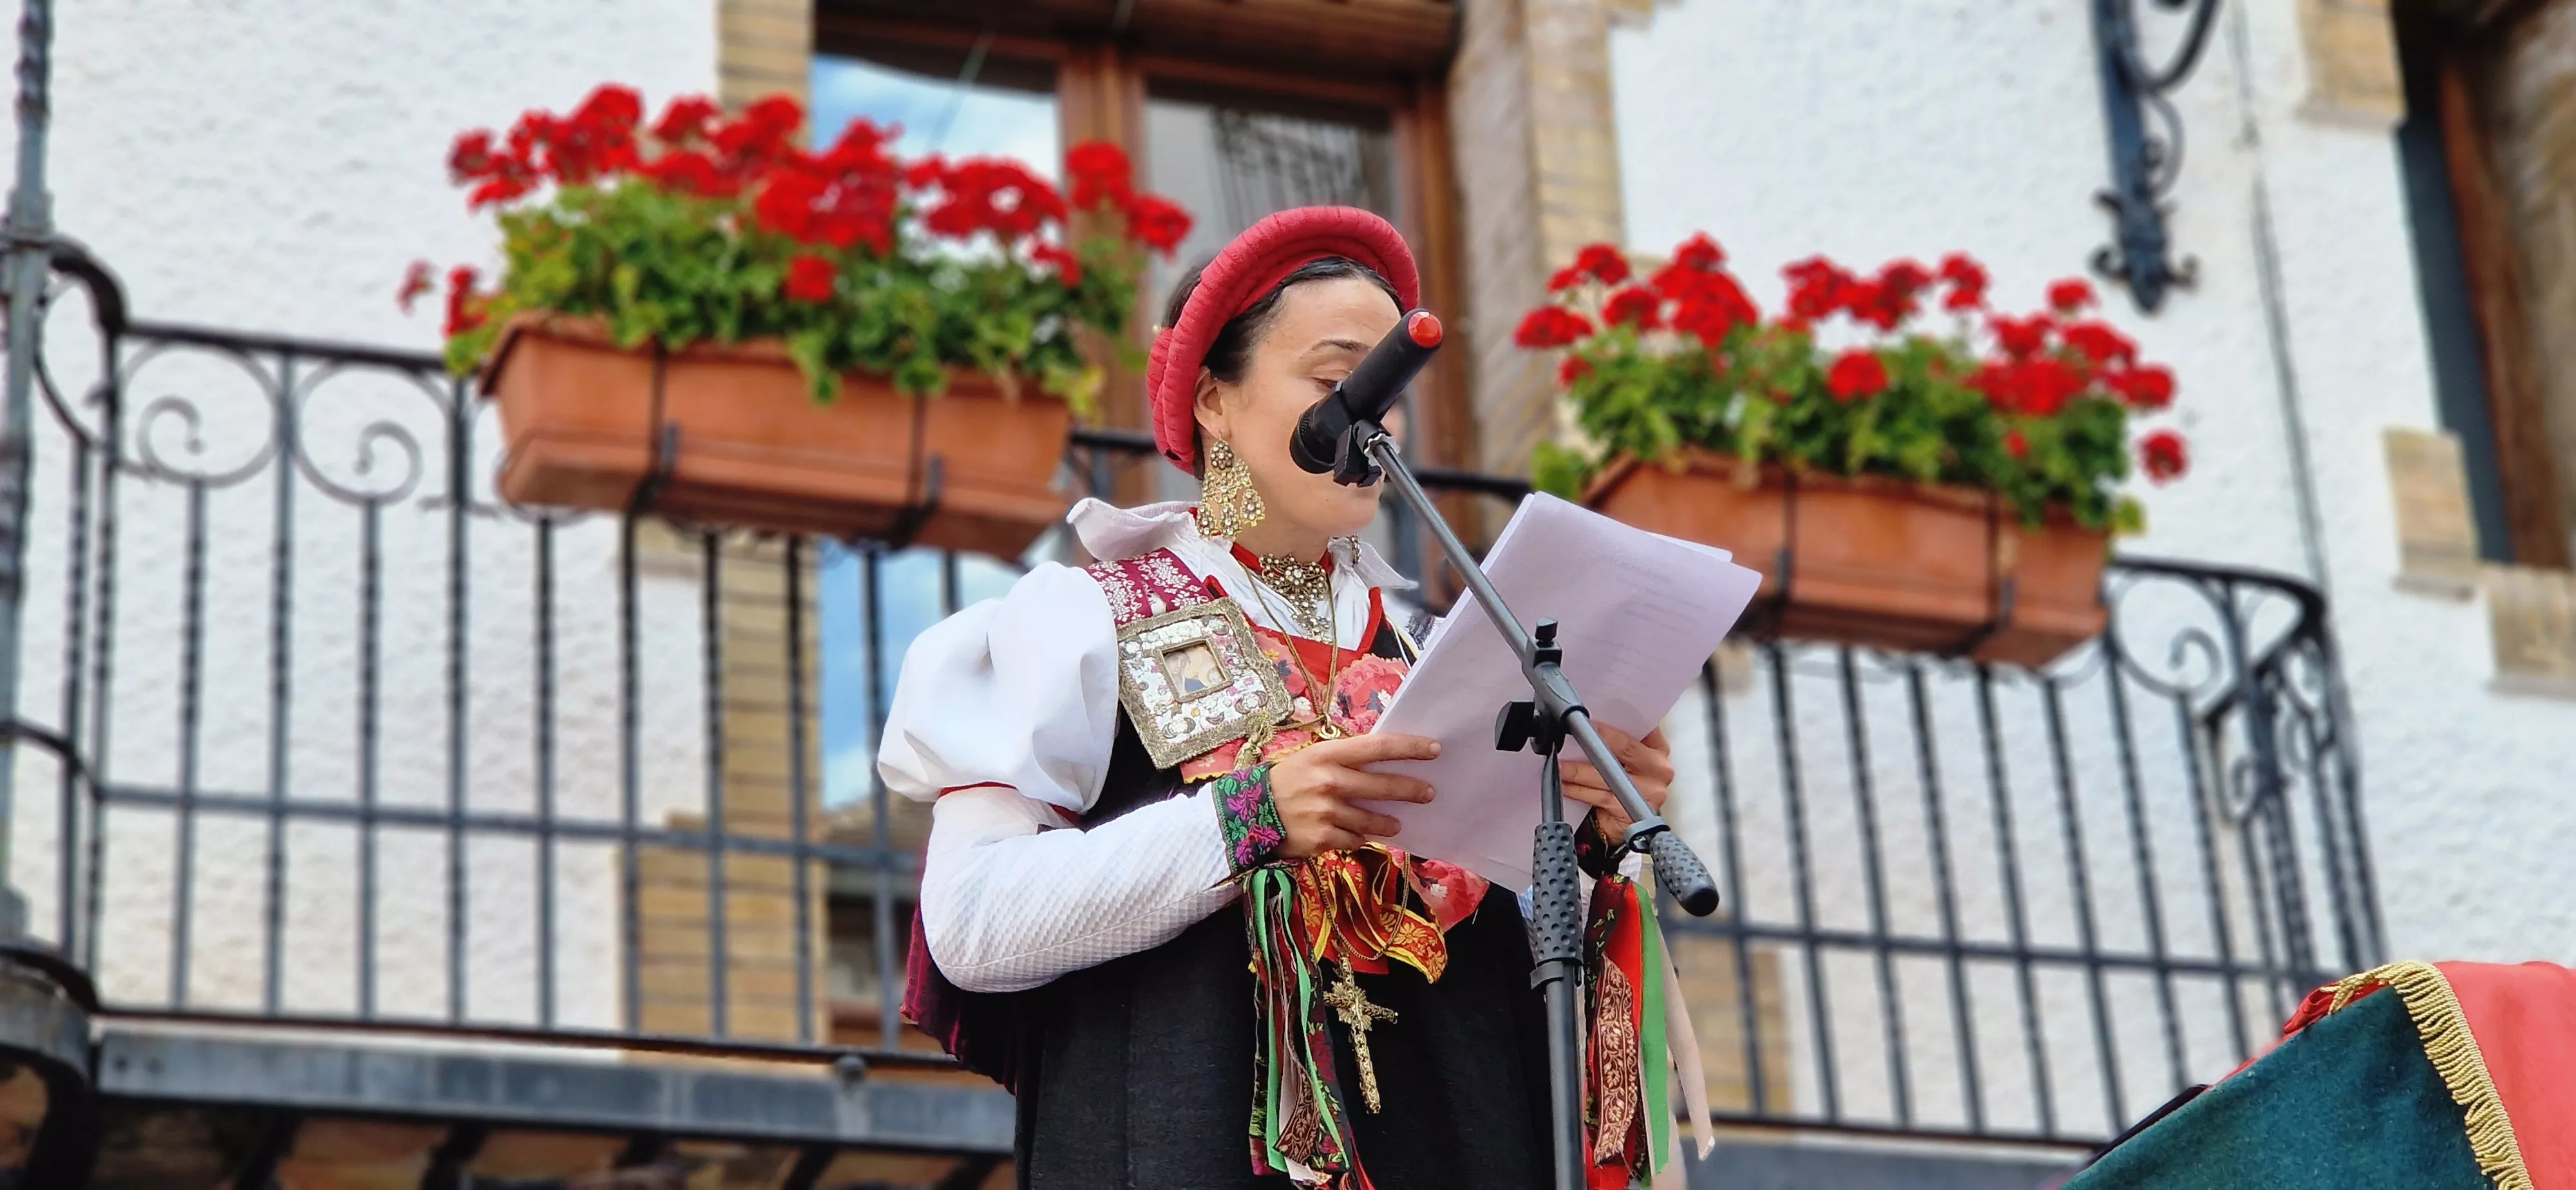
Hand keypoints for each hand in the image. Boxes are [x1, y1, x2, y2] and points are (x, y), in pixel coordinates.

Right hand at [1268, 733, 1439, 858]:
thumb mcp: (1311, 759)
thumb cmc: (1286, 782)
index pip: (1377, 747)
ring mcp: (1326, 812)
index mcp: (1327, 754)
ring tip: (1395, 823)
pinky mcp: (1322, 838)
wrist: (1248, 813)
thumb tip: (1384, 763)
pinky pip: (1354, 839)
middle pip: (1382, 785)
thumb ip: (1343, 760)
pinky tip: (1356, 834)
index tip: (1434, 749)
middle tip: (1428, 793)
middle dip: (1411, 790)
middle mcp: (1329, 781)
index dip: (1409, 748)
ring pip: (1372, 820)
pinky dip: (1358, 838)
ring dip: (1388, 823)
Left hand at [1560, 725, 1671, 842]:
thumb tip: (1587, 727)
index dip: (1614, 724)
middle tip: (1572, 735)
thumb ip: (1619, 743)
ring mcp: (1650, 792)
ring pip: (1607, 776)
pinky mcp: (1634, 810)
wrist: (1628, 823)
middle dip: (1594, 742)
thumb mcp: (1629, 761)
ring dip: (1578, 770)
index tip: (1590, 719)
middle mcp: (1659, 769)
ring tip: (1562, 766)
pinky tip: (1567, 785)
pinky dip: (1579, 790)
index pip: (1641, 728)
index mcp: (1658, 750)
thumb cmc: (1625, 787)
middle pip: (1624, 749)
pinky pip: (1600, 796)